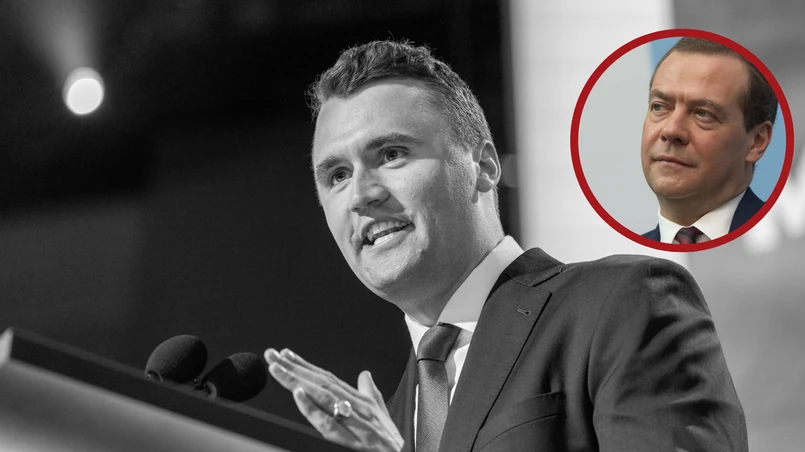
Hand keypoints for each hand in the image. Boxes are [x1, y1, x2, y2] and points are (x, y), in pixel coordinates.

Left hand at [264, 348, 403, 451]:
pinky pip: (329, 424)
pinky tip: (299, 395)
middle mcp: (356, 407)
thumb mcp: (381, 412)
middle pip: (321, 383)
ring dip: (297, 381)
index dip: (305, 366)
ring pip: (322, 397)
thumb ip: (370, 391)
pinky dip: (313, 409)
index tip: (284, 354)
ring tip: (278, 369)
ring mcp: (355, 423)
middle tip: (272, 355)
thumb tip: (364, 373)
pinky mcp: (354, 442)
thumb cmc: (390, 439)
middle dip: (294, 368)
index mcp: (360, 400)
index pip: (327, 378)